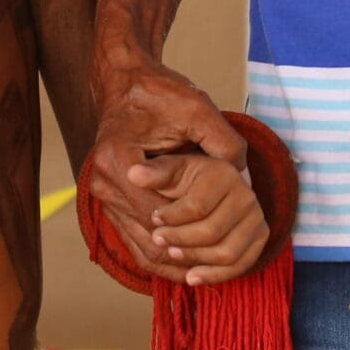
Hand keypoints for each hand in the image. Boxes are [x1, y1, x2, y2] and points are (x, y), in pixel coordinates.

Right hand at [87, 53, 243, 280]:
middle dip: (188, 251)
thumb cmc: (158, 92)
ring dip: (176, 262)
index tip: (224, 233)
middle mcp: (103, 183)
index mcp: (117, 159)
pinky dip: (164, 255)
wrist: (125, 81)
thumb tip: (246, 180)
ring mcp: (104, 196)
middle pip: (148, 238)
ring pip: (142, 248)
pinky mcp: (112, 202)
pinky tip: (193, 261)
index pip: (157, 212)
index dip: (191, 227)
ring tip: (214, 268)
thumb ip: (222, 142)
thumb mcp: (195, 108)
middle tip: (224, 261)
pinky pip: (136, 241)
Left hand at [142, 150, 269, 285]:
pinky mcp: (260, 236)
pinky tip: (192, 277)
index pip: (197, 206)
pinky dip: (216, 275)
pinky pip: (242, 264)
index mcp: (224, 173)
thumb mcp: (168, 170)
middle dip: (181, 240)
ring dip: (196, 259)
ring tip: (172, 256)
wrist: (211, 187)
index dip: (171, 218)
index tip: (153, 219)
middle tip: (157, 241)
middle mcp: (246, 194)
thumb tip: (134, 174)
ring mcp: (256, 217)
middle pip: (212, 232)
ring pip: (227, 252)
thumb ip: (154, 173)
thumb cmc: (184, 179)